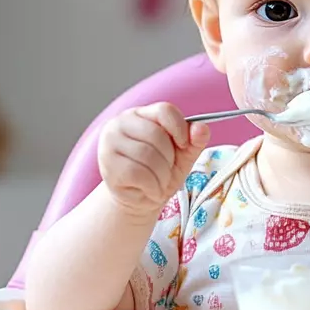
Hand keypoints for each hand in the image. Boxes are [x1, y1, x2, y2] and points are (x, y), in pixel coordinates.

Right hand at [98, 102, 209, 217]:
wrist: (139, 199)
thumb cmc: (160, 171)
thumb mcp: (183, 154)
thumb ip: (195, 140)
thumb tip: (201, 128)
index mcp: (141, 114)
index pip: (165, 110)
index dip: (180, 129)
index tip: (184, 145)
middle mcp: (120, 123)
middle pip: (157, 135)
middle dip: (169, 159)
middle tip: (167, 171)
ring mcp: (109, 143)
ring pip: (147, 156)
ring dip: (161, 176)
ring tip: (159, 183)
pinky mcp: (107, 166)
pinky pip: (137, 173)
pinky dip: (152, 186)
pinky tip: (150, 190)